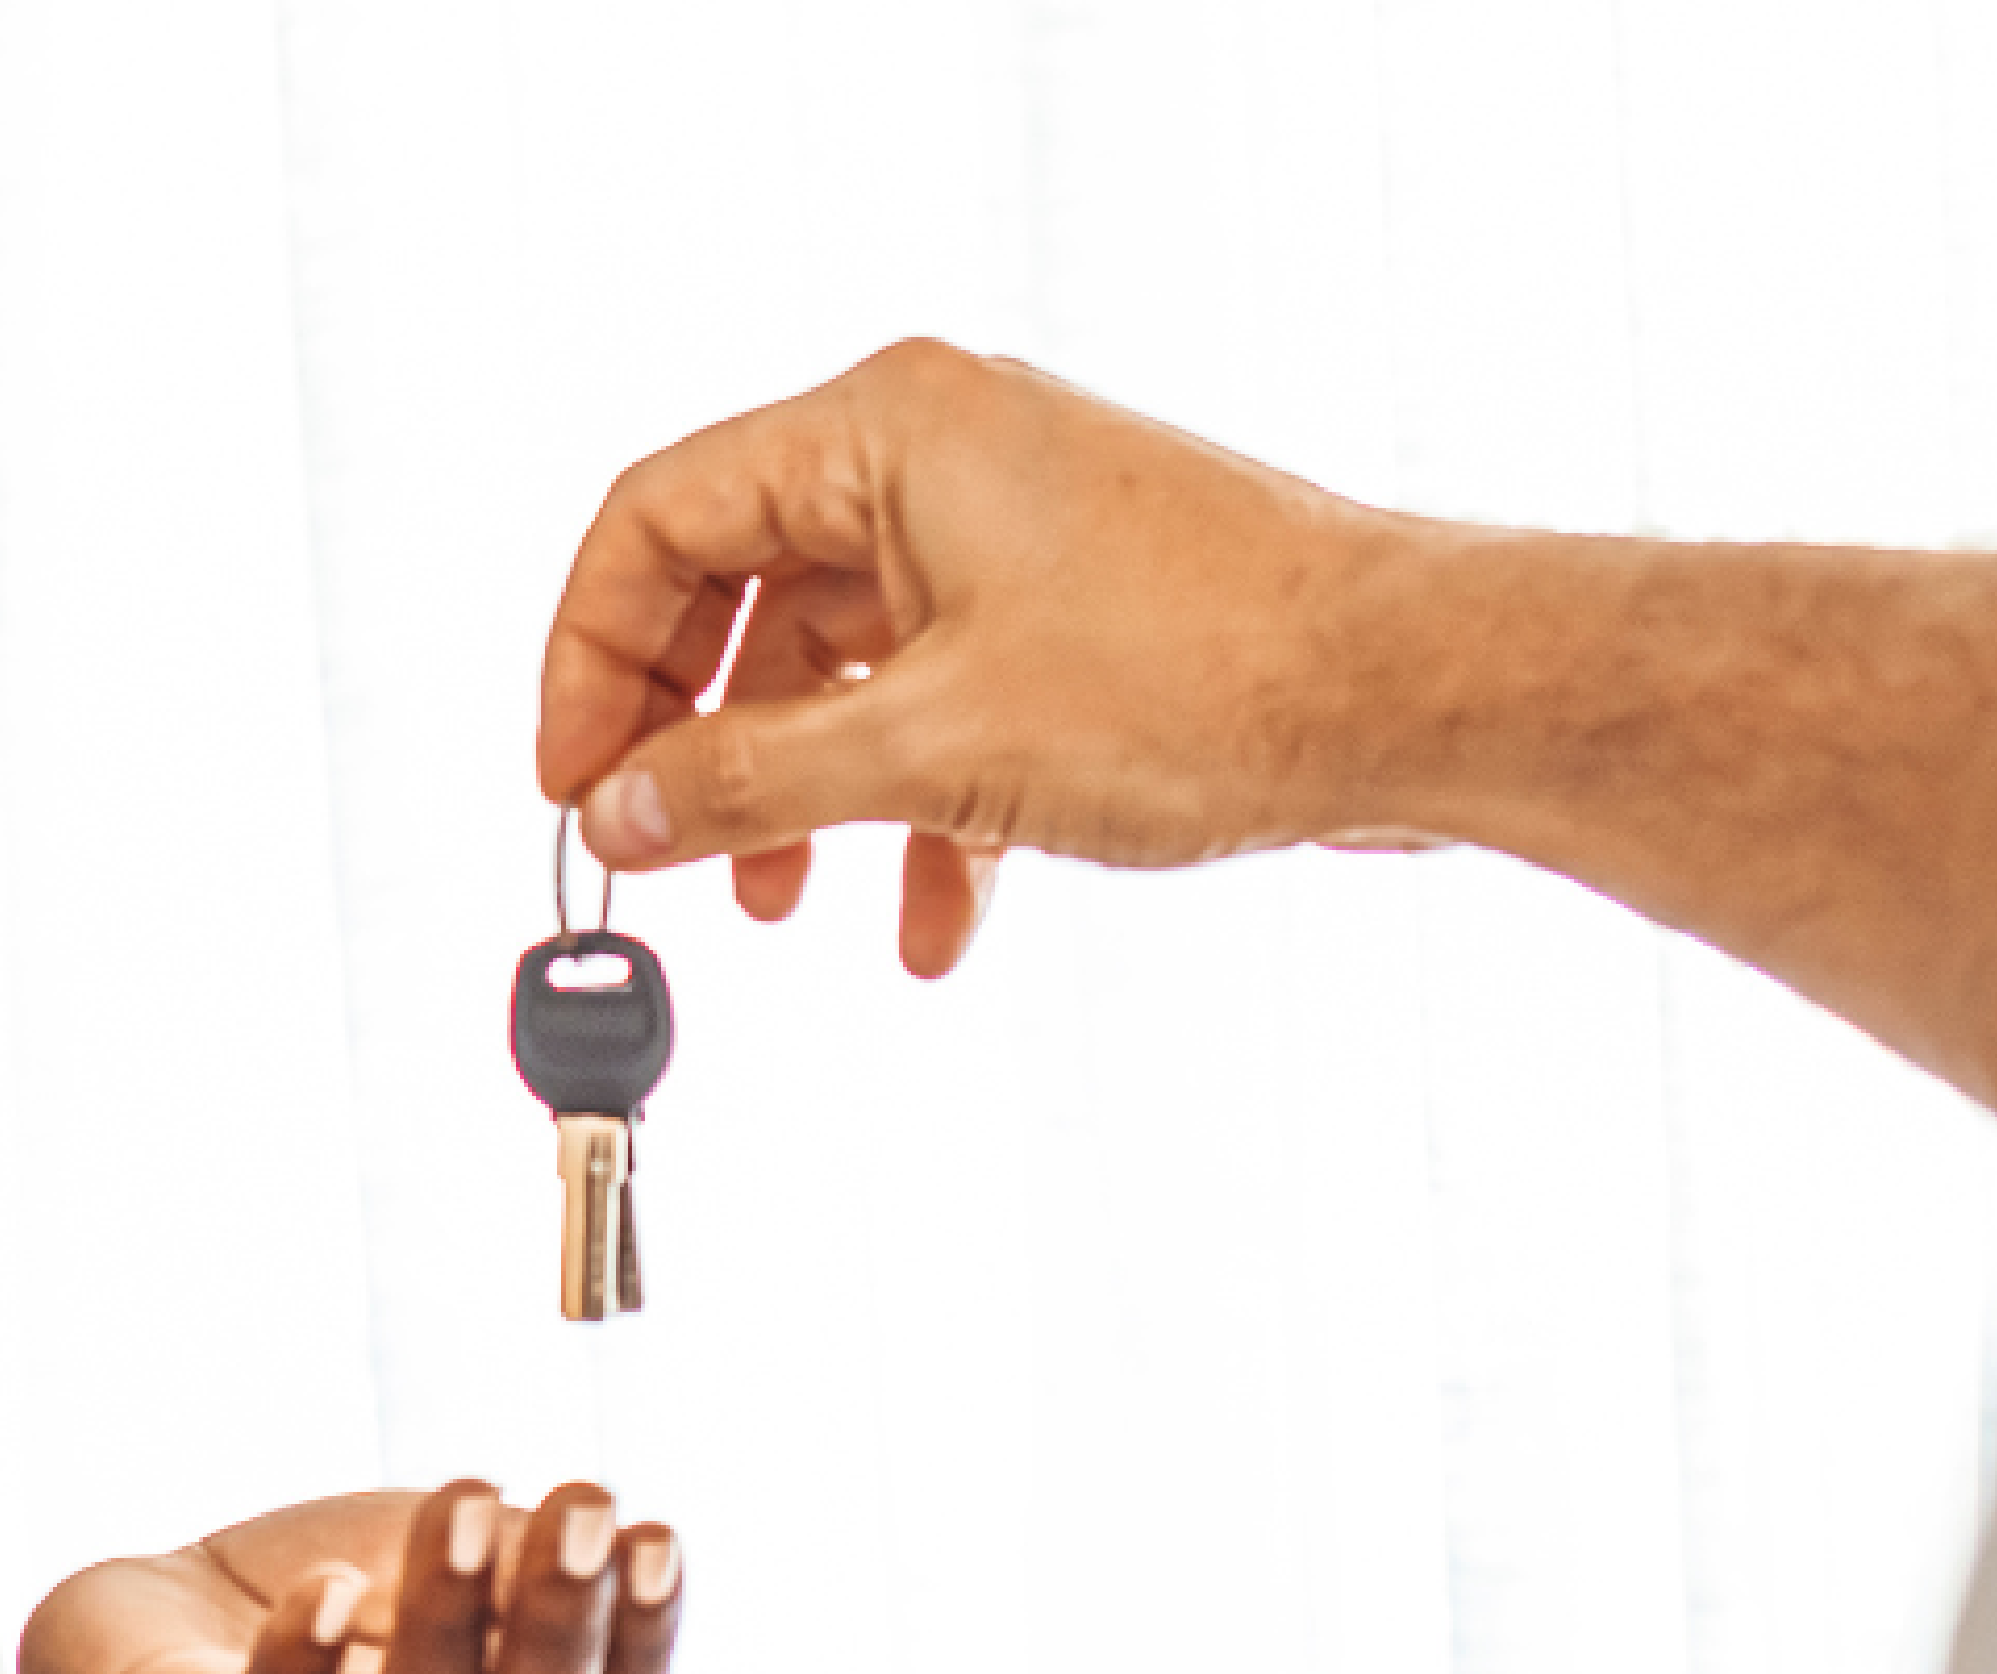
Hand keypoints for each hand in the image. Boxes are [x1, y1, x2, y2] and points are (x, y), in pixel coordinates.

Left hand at [11, 1480, 684, 1673]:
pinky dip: (300, 1668)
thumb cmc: (300, 1610)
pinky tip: (329, 1589)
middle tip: (586, 1510)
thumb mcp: (423, 1570)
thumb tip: (610, 1527)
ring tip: (468, 1507)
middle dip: (562, 1634)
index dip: (645, 1648)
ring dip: (447, 1625)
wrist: (115, 1668)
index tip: (659, 1537)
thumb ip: (515, 1562)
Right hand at [535, 338, 1461, 976]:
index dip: (590, 658)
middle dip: (694, 739)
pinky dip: (915, 807)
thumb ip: (750, 782)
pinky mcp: (1075, 613)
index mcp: (888, 426)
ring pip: (841, 660)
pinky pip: (942, 700)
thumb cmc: (1209, 677)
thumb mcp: (935, 746)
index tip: (576, 787)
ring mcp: (1013, 532)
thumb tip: (619, 817)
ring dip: (799, 793)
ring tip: (781, 909)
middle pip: (739, 591)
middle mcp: (942, 455)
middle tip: (657, 853)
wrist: (1420, 698)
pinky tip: (934, 924)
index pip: (658, 517)